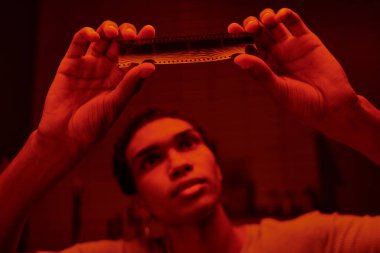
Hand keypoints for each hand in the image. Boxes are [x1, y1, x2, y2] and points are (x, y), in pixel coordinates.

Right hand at [37, 21, 155, 149]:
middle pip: (120, 43)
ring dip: (109, 29)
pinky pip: (79, 43)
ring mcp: (89, 65)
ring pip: (102, 39)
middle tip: (130, 34)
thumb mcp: (115, 104)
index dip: (143, 43)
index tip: (149, 31)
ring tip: (114, 32)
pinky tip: (95, 36)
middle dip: (127, 34)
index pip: (135, 56)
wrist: (64, 135)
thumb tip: (151, 66)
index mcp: (122, 80)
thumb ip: (131, 83)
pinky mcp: (70, 63)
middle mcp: (107, 70)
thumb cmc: (93, 124)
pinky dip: (86, 34)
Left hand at [228, 8, 357, 130]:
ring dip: (266, 18)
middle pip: (258, 34)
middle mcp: (276, 56)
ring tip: (265, 20)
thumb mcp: (278, 90)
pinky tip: (279, 16)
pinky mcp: (307, 40)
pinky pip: (295, 23)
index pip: (248, 49)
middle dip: (250, 26)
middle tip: (249, 27)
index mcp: (265, 68)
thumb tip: (238, 59)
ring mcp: (291, 46)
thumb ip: (260, 73)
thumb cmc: (303, 104)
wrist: (332, 106)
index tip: (232, 30)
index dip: (239, 39)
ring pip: (274, 26)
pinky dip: (286, 15)